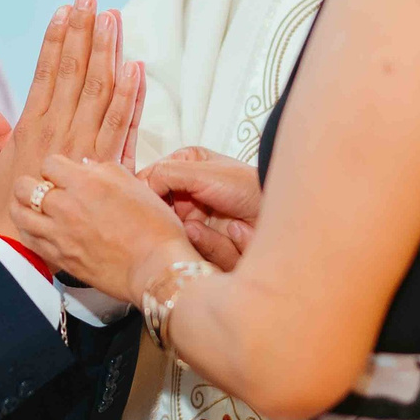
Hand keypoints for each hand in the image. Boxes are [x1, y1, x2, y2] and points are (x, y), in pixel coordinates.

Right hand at [0, 0, 136, 233]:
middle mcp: (59, 131)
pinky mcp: (108, 165)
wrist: (30, 252)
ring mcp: (85, 146)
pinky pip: (123, 124)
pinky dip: (131, 95)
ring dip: (108, 51)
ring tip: (114, 18)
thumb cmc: (8, 214)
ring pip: (99, 90)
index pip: (46, 73)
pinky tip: (136, 67)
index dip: (56, 40)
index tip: (65, 10)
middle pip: (74, 72)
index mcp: (31, 128)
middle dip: (83, 32)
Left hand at [18, 153, 195, 304]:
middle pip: (25, 187)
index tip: (62, 175)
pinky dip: (28, 231)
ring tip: (32, 208)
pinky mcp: (60, 257)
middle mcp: (66, 206)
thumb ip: (105, 170)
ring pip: (19, 214)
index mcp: (86, 182)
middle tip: (41, 189)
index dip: (55, 168)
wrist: (156, 266)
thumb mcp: (134, 184)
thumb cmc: (154, 226)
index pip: (49, 163)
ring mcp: (59, 234)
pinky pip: (28, 240)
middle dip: (31, 184)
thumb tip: (86, 166)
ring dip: (23, 208)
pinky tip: (37, 229)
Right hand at [145, 148, 259, 271]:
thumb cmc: (248, 186)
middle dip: (172, 220)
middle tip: (184, 221)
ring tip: (217, 224)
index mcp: (184, 167)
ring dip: (198, 234)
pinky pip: (196, 251)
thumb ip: (163, 174)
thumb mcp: (200, 172)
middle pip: (159, 215)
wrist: (284, 215)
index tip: (149, 206)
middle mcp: (187, 195)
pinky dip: (214, 245)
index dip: (147, 197)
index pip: (149, 183)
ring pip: (176, 236)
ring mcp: (197, 221)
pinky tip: (234, 232)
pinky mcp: (207, 245)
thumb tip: (135, 187)